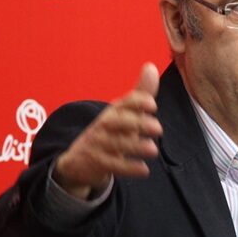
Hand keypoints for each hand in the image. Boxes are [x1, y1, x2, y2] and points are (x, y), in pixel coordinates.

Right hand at [53, 63, 162, 198]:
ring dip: (135, 146)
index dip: (137, 102)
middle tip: (158, 129)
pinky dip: (128, 168)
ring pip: (115, 144)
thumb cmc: (111, 133)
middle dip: (138, 123)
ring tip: (153, 150)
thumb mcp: (125, 114)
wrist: (79, 161)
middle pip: (117, 122)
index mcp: (113, 112)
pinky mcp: (96, 163)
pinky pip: (111, 165)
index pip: (123, 103)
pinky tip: (144, 170)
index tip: (152, 105)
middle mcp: (104, 126)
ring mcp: (98, 144)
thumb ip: (140, 95)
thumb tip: (151, 66)